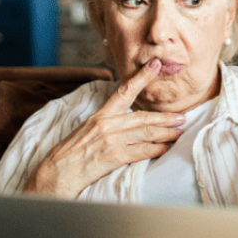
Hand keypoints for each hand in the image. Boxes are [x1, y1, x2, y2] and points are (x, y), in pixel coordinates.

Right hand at [24, 59, 184, 197]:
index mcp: (100, 115)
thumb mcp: (86, 131)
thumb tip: (126, 122)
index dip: (142, 77)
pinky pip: (141, 151)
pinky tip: (165, 149)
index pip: (124, 91)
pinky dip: (156, 149)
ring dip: (166, 132)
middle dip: (165, 117)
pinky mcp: (113, 156)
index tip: (156, 65)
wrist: (55, 173)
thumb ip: (106, 124)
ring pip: (146, 133)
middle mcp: (107, 124)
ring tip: (179, 131)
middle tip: (182, 115)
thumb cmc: (70, 154)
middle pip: (143, 117)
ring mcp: (111, 139)